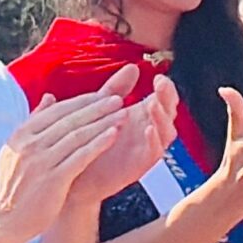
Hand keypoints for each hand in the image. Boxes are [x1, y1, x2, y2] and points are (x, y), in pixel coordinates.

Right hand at [0, 75, 133, 241]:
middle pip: (70, 120)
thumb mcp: (18, 148)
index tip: (103, 95)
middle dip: (97, 107)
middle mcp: (30, 145)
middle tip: (118, 99)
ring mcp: (41, 162)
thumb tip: (50, 97)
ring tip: (123, 114)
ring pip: (77, 136)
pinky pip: (80, 157)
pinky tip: (114, 135)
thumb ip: (35, 122)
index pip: (57, 110)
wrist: (6, 219)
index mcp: (22, 134)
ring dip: (103, 123)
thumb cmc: (15, 184)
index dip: (83, 101)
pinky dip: (98, 144)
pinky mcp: (53, 180)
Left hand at [66, 76, 180, 206]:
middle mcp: (148, 130)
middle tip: (160, 84)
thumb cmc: (87, 141)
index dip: (165, 87)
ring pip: (166, 131)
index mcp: (141, 115)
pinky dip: (154, 140)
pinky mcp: (140, 165)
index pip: (162, 98)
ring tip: (153, 104)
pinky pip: (155, 153)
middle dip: (168, 97)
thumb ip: (115, 89)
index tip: (158, 75)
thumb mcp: (100, 110)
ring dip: (162, 117)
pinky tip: (148, 129)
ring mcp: (146, 148)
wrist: (73, 175)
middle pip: (169, 112)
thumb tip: (132, 67)